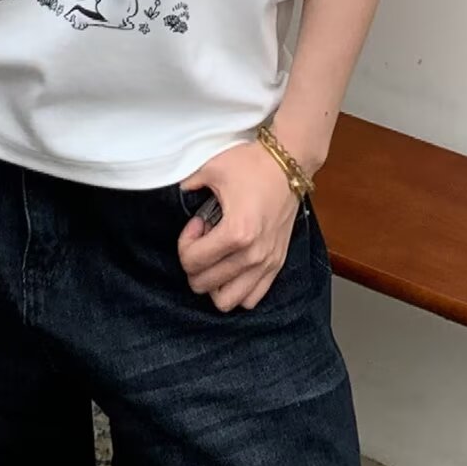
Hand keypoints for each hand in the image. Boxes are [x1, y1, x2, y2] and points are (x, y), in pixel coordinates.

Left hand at [177, 140, 300, 312]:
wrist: (289, 165)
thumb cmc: (252, 165)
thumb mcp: (212, 168)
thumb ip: (187, 184)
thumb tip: (178, 193)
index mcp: (236, 233)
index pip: (192, 262)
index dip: (184, 243)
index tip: (196, 223)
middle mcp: (252, 255)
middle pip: (204, 284)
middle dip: (194, 264)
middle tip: (203, 240)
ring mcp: (267, 263)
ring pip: (227, 300)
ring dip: (213, 283)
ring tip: (216, 258)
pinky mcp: (277, 264)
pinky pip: (252, 298)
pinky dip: (236, 289)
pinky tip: (232, 266)